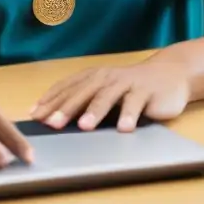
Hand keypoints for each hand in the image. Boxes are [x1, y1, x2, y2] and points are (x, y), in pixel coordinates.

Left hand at [30, 57, 189, 131]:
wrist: (168, 74)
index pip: (66, 88)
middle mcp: (107, 78)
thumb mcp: (104, 92)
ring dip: (95, 111)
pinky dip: (129, 115)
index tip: (34, 116)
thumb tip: (50, 119)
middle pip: (83, 92)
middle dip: (66, 108)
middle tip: (52, 124)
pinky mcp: (146, 92)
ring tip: (84, 126)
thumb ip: (83, 102)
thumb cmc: (129, 88)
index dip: (50, 101)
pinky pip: (136, 104)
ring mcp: (127, 84)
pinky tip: (124, 129)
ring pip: (108, 96)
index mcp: (92, 77)